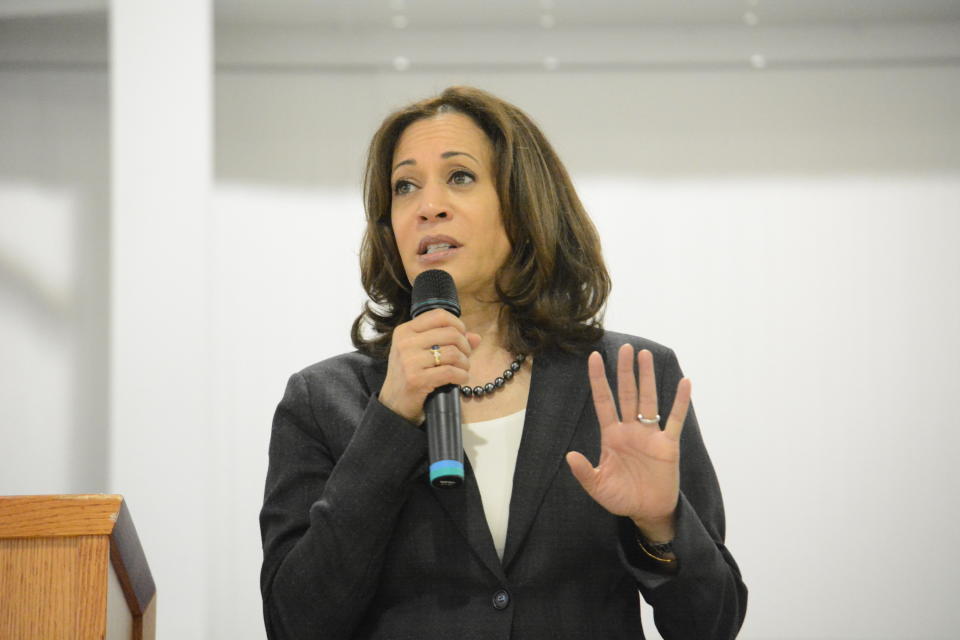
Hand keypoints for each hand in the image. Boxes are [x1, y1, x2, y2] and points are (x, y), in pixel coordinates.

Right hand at [379, 308, 481, 423]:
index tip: (462, 337)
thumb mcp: (422, 353)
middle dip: (465, 346)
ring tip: (463, 369)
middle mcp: (405, 343)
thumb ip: (448, 341)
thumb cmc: (411, 375)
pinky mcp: (416, 379)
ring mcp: (409, 361)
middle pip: (450, 333)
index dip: (458, 324)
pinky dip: (462, 376)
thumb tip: (475, 337)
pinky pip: (450, 372)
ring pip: (453, 353)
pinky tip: (461, 379)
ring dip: (465, 363)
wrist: (393, 404)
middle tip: (465, 357)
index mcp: (405, 331)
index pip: (439, 315)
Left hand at [566, 344, 691, 540]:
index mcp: (612, 436)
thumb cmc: (621, 497)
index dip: (598, 380)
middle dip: (625, 370)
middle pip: (627, 393)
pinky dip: (681, 402)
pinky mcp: (668, 445)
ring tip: (645, 354)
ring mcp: (650, 435)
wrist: (647, 512)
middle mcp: (630, 430)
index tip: (594, 357)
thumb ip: (584, 472)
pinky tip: (685, 383)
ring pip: (648, 400)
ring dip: (647, 378)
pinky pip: (676, 419)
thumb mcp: (598, 487)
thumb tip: (569, 456)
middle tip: (625, 347)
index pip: (604, 401)